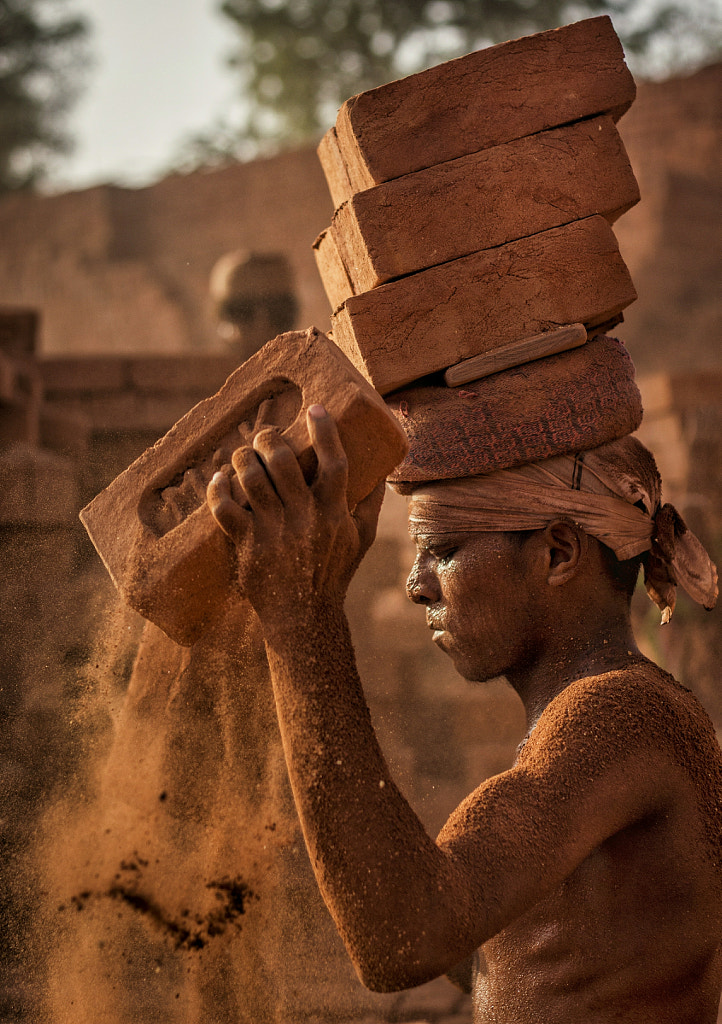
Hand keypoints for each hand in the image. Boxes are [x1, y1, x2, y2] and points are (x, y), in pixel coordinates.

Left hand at [207, 405, 384, 623]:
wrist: (305, 617)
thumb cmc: (334, 573)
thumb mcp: (361, 538)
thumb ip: (370, 502)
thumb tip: (381, 469)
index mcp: (335, 513)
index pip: (334, 462)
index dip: (325, 431)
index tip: (314, 408)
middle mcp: (305, 518)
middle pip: (284, 462)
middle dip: (270, 439)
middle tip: (264, 435)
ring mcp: (275, 532)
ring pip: (253, 479)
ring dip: (243, 458)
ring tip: (241, 454)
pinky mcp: (249, 545)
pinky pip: (226, 510)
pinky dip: (218, 490)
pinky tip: (219, 479)